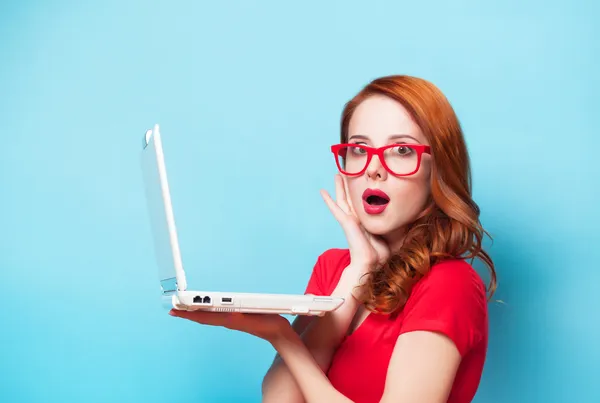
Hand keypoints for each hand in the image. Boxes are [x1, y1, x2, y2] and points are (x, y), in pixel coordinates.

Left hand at [169, 309, 292, 342]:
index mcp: (229, 319)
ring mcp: (231, 319)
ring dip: (194, 311)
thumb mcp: (256, 321)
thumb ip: (241, 319)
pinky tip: (203, 309)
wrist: (278, 333)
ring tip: (183, 308)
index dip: (189, 313)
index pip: (204, 316)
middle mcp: (227, 320)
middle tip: (172, 308)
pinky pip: (215, 315)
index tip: (175, 310)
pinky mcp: (236, 318)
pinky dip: (205, 311)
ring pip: (208, 316)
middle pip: (203, 316)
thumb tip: (227, 316)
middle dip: (187, 312)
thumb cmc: (268, 325)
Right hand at [320, 174, 390, 293]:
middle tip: (345, 172)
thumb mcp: (387, 235)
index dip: (359, 193)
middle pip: (349, 199)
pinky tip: (322, 192)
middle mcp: (355, 220)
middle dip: (348, 185)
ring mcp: (349, 220)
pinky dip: (328, 200)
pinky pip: (335, 208)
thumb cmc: (379, 255)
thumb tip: (408, 220)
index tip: (359, 182)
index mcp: (363, 223)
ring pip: (342, 199)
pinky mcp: (345, 222)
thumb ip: (389, 227)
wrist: (371, 264)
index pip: (360, 205)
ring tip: (337, 174)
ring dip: (339, 187)